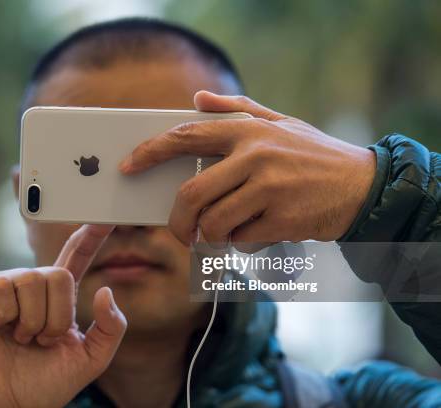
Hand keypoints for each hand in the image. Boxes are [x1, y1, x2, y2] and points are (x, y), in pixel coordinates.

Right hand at [0, 225, 125, 407]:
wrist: (8, 404)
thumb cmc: (45, 382)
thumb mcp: (90, 357)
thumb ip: (110, 327)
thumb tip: (105, 290)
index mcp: (56, 296)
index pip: (75, 256)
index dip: (90, 236)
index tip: (107, 217)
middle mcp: (30, 284)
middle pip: (59, 275)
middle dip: (56, 318)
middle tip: (39, 340)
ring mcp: (1, 285)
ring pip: (32, 280)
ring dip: (32, 321)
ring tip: (19, 337)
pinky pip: (2, 286)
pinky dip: (6, 314)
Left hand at [119, 91, 375, 246]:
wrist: (363, 186)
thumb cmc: (313, 154)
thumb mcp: (278, 122)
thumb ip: (235, 108)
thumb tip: (196, 98)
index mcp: (247, 130)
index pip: (184, 137)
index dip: (149, 152)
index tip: (128, 166)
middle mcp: (254, 156)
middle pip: (191, 195)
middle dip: (178, 221)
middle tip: (182, 231)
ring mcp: (268, 189)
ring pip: (213, 224)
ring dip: (214, 235)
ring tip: (232, 228)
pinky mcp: (281, 219)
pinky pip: (241, 240)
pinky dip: (243, 242)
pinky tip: (263, 228)